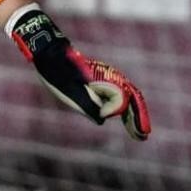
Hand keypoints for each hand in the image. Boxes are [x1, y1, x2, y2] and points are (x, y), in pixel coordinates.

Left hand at [11, 9, 150, 140]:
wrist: (48, 53)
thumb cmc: (57, 72)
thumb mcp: (69, 91)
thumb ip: (88, 105)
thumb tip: (103, 117)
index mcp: (100, 78)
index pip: (120, 97)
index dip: (114, 109)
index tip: (102, 114)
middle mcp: (108, 76)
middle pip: (131, 97)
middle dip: (138, 117)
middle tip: (143, 137)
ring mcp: (106, 77)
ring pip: (128, 96)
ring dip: (135, 114)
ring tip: (138, 134)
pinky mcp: (101, 81)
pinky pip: (120, 94)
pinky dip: (126, 108)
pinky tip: (127, 121)